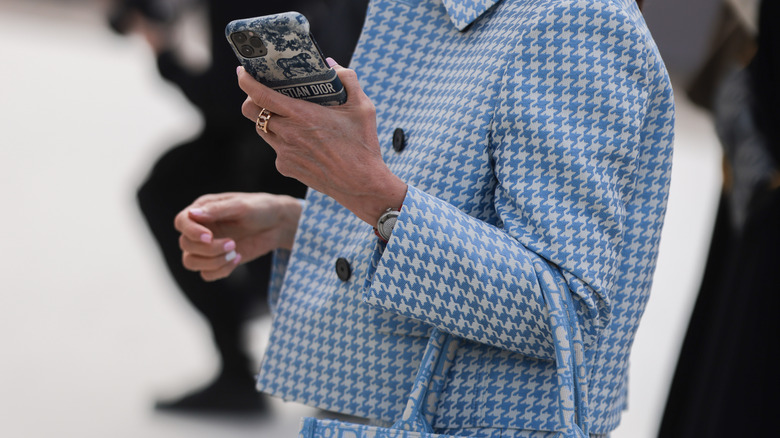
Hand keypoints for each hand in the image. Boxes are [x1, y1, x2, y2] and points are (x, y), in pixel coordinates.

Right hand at [174, 192, 301, 280]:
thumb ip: (217, 210)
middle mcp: (201, 228)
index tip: (209, 237)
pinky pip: (206, 274)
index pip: (181, 222)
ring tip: (234, 252)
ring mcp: (208, 246)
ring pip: (191, 262)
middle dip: (208, 249)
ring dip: (212, 262)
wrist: (278, 224)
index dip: (191, 231)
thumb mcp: (241, 206)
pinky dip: (220, 270)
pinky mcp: (218, 261)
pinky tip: (237, 258)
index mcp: (202, 209)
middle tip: (232, 244)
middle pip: (185, 245)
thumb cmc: (260, 208)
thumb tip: (192, 214)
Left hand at [237, 60, 406, 225]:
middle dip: (252, 98)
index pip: (258, 94)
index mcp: (301, 115)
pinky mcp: (286, 168)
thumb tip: (332, 65)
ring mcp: (284, 153)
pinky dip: (283, 141)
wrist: (362, 186)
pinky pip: (276, 149)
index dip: (245, 80)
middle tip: (264, 93)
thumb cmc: (363, 146)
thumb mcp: (362, 107)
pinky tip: (303, 141)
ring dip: (268, 119)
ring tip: (286, 116)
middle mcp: (287, 134)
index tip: (243, 71)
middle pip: (250, 111)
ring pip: (262, 130)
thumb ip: (347, 79)